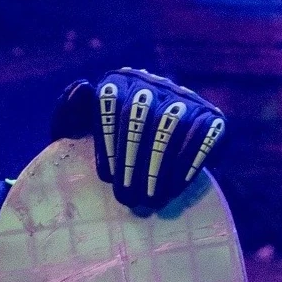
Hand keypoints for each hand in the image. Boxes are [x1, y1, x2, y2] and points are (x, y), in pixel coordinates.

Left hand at [52, 68, 225, 214]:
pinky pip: (206, 134)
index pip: (109, 99)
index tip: (105, 178)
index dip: (107, 139)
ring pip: (172, 123)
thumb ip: (68, 114)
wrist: (147, 163)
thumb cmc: (105, 151)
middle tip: (127, 198)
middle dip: (133, 159)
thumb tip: (82, 88)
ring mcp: (185, 98)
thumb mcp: (77, 134)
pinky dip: (189, 163)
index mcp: (118, 82)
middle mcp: (153, 84)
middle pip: (142, 112)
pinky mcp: (213, 117)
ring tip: (149, 199)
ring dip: (159, 165)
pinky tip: (175, 189)